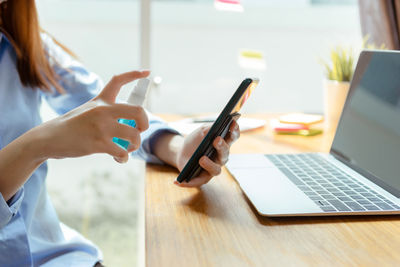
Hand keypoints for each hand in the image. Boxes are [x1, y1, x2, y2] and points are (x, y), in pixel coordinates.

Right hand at [32, 70, 149, 162]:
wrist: (49, 138)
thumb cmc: (71, 127)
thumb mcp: (87, 110)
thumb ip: (106, 112)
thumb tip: (130, 125)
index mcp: (101, 101)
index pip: (118, 81)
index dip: (134, 74)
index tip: (147, 72)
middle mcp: (103, 110)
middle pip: (138, 111)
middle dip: (145, 123)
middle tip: (140, 130)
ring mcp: (101, 126)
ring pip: (134, 135)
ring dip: (135, 144)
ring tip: (128, 148)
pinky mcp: (98, 143)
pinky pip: (122, 152)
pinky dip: (124, 158)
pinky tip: (119, 158)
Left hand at [174, 120, 239, 186]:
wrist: (182, 152)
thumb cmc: (195, 141)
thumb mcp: (201, 131)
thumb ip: (210, 128)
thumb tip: (216, 125)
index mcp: (224, 144)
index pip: (233, 137)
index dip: (235, 131)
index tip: (233, 123)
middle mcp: (221, 158)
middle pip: (225, 154)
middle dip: (222, 147)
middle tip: (217, 140)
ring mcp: (213, 169)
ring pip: (216, 170)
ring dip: (209, 164)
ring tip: (201, 159)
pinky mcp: (202, 179)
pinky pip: (197, 182)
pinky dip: (187, 183)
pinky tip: (177, 181)